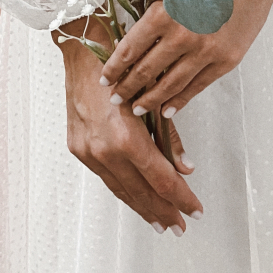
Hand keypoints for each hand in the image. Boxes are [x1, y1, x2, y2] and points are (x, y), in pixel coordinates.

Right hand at [57, 19, 202, 233]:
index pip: (161, 180)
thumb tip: (185, 167)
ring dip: (142, 207)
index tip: (194, 210)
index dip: (181, 198)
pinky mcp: (78, 147)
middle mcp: (104, 150)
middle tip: (180, 225)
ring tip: (160, 220)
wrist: (82, 47)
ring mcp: (88, 151)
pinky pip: (106, 177)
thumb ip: (168, 135)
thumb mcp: (153, 95)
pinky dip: (123, 189)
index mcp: (126, 137)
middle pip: (141, 192)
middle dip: (163, 211)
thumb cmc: (122, 63)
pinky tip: (135, 196)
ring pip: (121, 189)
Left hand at [100, 0, 272, 118]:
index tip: (106, 78)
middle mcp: (184, 36)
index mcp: (166, 12)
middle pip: (147, 71)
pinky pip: (197, 86)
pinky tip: (168, 109)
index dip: (116, 67)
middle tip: (116, 99)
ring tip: (137, 109)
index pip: (132, 48)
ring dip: (151, 100)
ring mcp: (207, 51)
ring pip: (171, 84)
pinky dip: (180, 100)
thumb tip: (139, 39)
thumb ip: (159, 12)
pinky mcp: (226, 60)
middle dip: (128, 88)